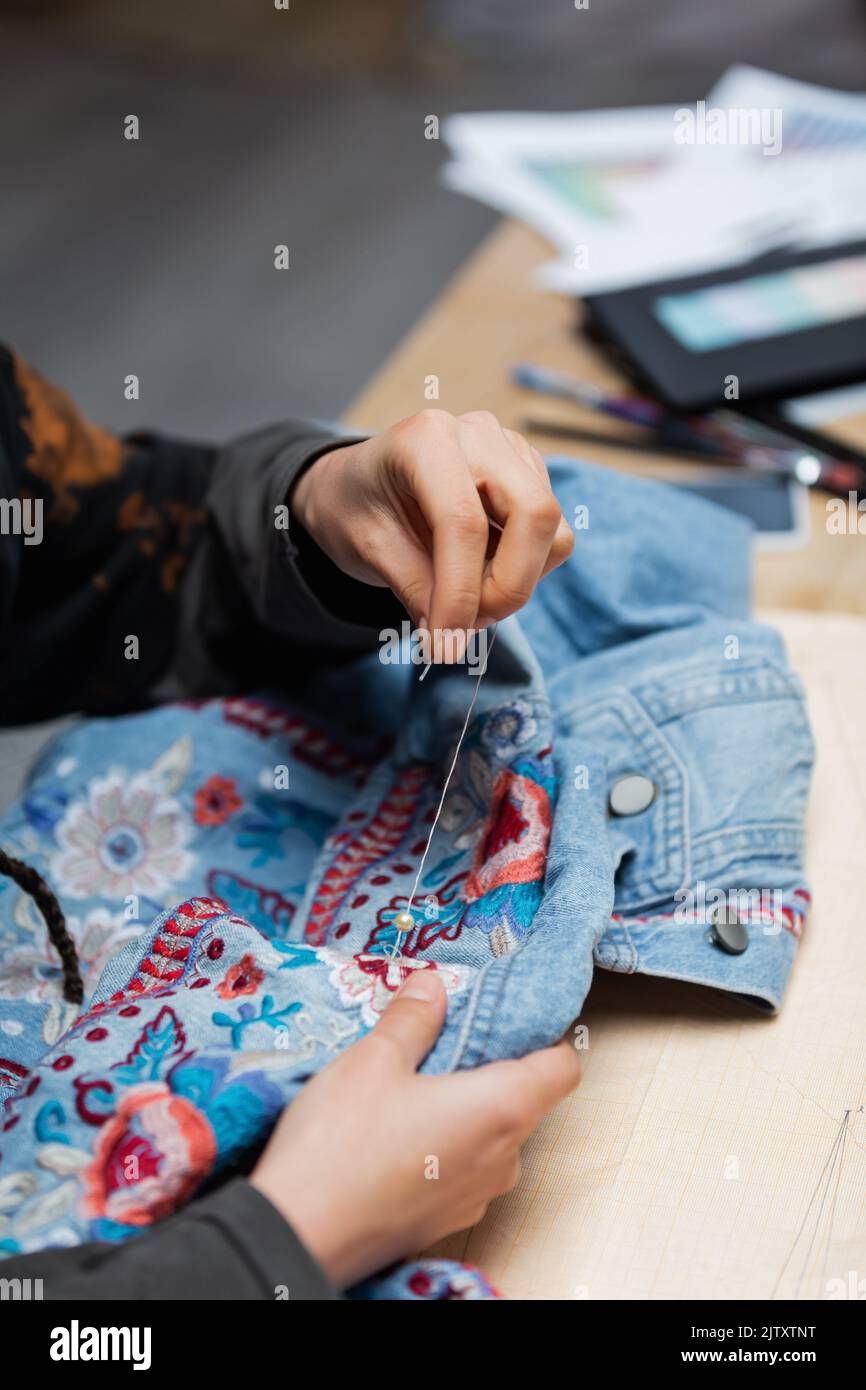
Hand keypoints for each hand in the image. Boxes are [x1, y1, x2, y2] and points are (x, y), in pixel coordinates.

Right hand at [250, 970, 581, 1288]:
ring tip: (410, 1087)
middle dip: (490, 1068)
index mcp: (502, 1109)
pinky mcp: (444, 1221)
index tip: (505, 1018)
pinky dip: (443, 1146)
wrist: (300, 1235)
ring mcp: (476, 1197)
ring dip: (464, 1110)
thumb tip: (434, 984)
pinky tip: (395, 1135)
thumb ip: (413, 1018)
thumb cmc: (342, 1144)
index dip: (544, 1037)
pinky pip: (463, 1170)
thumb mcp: (374, 1060)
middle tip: (441, 1042)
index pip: (563, 1068)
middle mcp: (504, 1158)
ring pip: (492, 1138)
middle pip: (525, 1100)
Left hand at [291, 410, 573, 647]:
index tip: (446, 643)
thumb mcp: (368, 549)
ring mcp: (512, 451)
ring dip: (516, 582)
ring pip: (551, 530)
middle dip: (508, 587)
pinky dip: (524, 569)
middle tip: (468, 625)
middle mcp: (478, 434)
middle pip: (534, 514)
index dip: (461, 592)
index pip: (464, 523)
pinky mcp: (530, 474)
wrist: (359, 485)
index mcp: (426, 439)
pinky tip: (480, 573)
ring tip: (466, 600)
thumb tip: (452, 636)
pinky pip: (552, 536)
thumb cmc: (357, 507)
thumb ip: (415, 589)